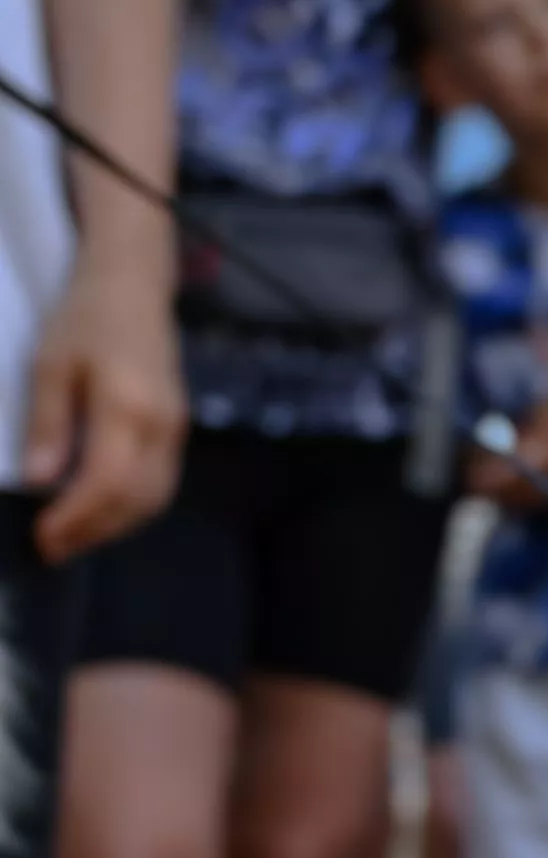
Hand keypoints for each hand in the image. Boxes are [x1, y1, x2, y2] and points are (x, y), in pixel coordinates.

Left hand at [23, 268, 185, 562]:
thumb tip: (40, 480)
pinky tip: (102, 510)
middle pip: (135, 501)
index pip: (105, 482)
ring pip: (154, 499)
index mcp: (127, 408)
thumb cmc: (85, 320)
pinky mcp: (177, 431)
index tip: (44, 536)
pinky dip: (131, 508)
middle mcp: (161, 427)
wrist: (133, 289)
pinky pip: (161, 484)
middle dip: (94, 531)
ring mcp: (176, 431)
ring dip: (115, 526)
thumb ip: (49, 423)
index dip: (75, 517)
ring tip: (75, 537)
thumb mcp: (50, 364)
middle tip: (54, 548)